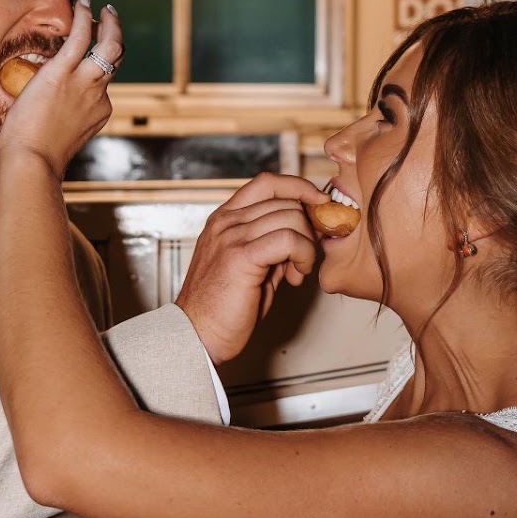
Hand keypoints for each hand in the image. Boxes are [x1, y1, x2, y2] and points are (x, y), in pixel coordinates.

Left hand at [0, 0, 123, 176]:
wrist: (32, 162)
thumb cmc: (35, 156)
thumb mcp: (58, 135)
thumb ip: (59, 118)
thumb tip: (44, 110)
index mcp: (98, 110)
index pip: (103, 82)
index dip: (98, 65)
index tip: (89, 54)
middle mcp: (98, 95)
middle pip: (116, 59)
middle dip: (115, 36)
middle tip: (110, 19)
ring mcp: (84, 84)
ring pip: (111, 46)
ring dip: (110, 23)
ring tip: (104, 8)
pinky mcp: (62, 73)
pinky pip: (81, 37)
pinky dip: (85, 18)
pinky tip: (83, 4)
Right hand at [175, 173, 323, 364]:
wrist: (198, 334)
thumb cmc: (223, 307)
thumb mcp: (251, 265)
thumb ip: (272, 243)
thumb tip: (307, 231)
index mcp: (225, 219)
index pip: (268, 183)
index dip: (299, 188)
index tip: (319, 204)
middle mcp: (226, 222)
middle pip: (285, 200)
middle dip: (307, 226)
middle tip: (306, 256)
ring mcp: (231, 236)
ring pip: (291, 217)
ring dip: (306, 245)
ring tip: (297, 271)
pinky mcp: (241, 256)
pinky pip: (289, 239)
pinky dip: (303, 256)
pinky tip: (296, 276)